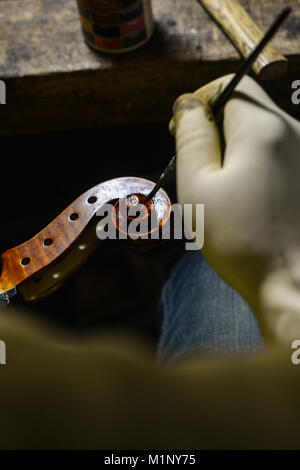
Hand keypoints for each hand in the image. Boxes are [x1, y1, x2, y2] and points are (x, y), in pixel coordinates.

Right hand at [171, 74, 299, 344]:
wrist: (295, 284)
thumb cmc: (241, 239)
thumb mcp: (200, 185)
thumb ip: (192, 137)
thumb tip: (189, 104)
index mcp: (264, 128)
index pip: (233, 84)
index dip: (203, 101)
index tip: (184, 132)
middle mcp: (295, 132)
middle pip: (248, 109)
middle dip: (217, 129)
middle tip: (198, 169)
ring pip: (263, 135)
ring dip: (235, 151)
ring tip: (222, 192)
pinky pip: (278, 156)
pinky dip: (255, 167)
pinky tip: (248, 201)